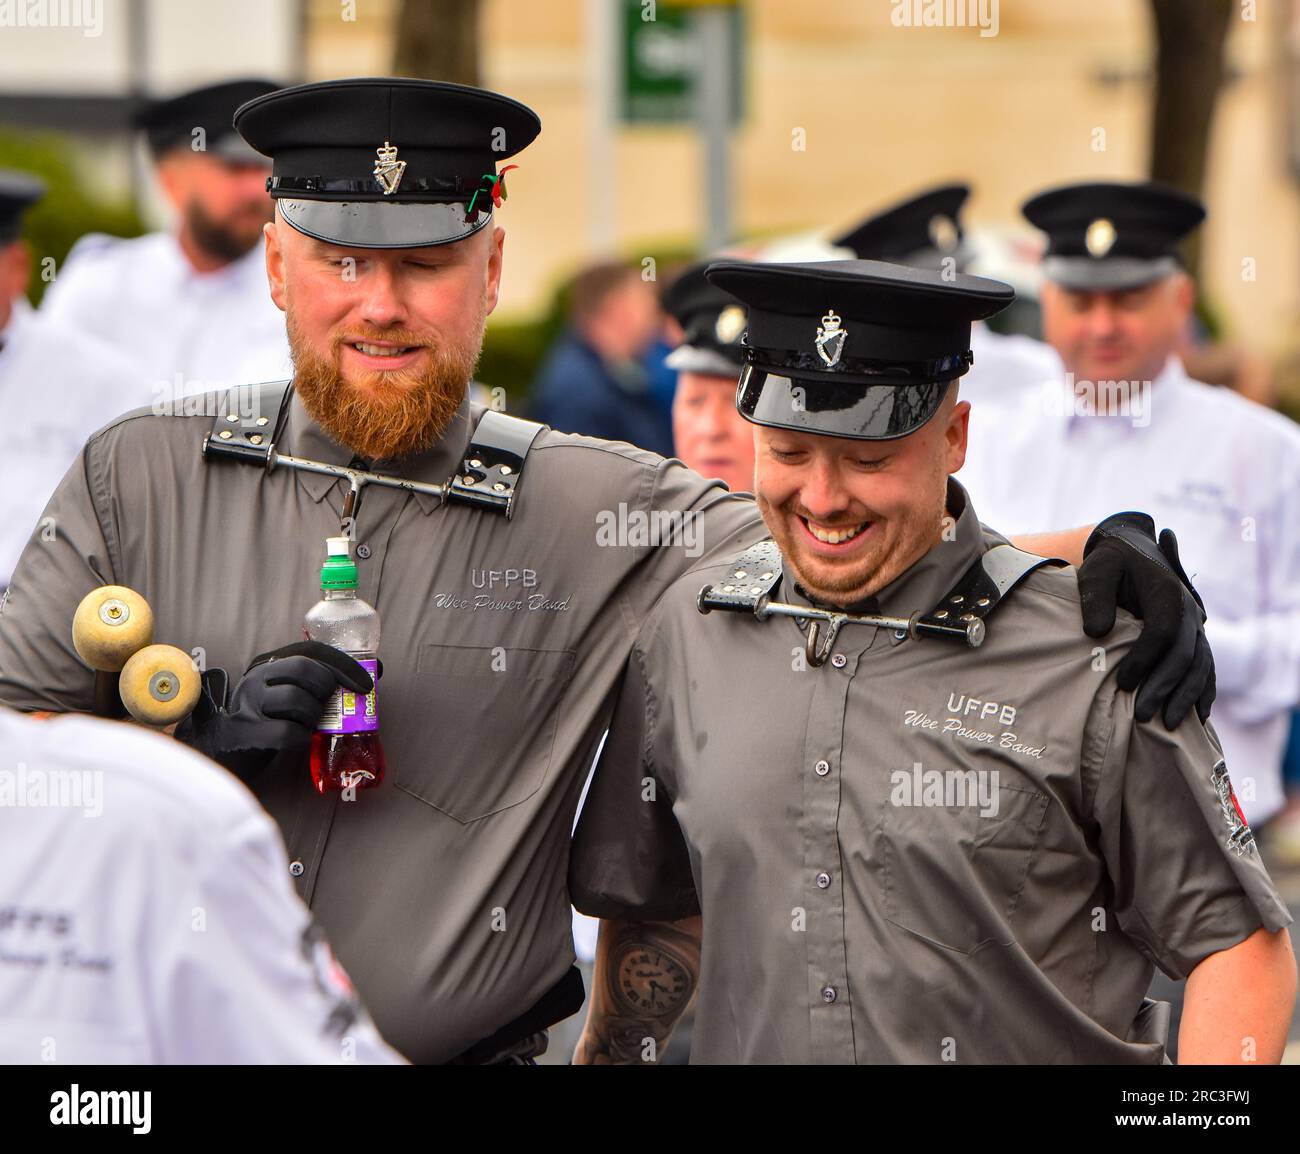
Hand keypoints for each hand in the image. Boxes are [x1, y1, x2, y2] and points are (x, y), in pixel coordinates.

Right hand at [175, 640, 373, 780]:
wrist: (225, 751)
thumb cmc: (268, 721)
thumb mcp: (288, 694)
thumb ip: (317, 683)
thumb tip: (372, 673)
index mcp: (269, 665)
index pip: (312, 652)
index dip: (344, 665)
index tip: (366, 684)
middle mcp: (257, 678)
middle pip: (306, 671)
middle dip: (325, 690)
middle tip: (322, 706)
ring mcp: (250, 704)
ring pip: (298, 700)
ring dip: (311, 717)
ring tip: (302, 724)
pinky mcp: (248, 732)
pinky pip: (288, 732)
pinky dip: (299, 738)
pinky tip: (293, 739)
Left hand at [1078, 512, 1214, 728]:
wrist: (1132, 550)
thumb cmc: (1109, 564)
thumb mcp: (1096, 571)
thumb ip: (1095, 597)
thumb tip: (1097, 632)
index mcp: (1167, 591)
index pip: (1162, 631)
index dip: (1144, 660)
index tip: (1122, 683)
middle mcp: (1189, 609)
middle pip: (1183, 653)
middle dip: (1164, 687)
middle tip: (1142, 715)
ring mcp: (1196, 623)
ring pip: (1199, 664)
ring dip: (1185, 696)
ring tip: (1166, 724)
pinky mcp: (1195, 636)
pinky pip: (1206, 665)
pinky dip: (1204, 690)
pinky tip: (1198, 716)